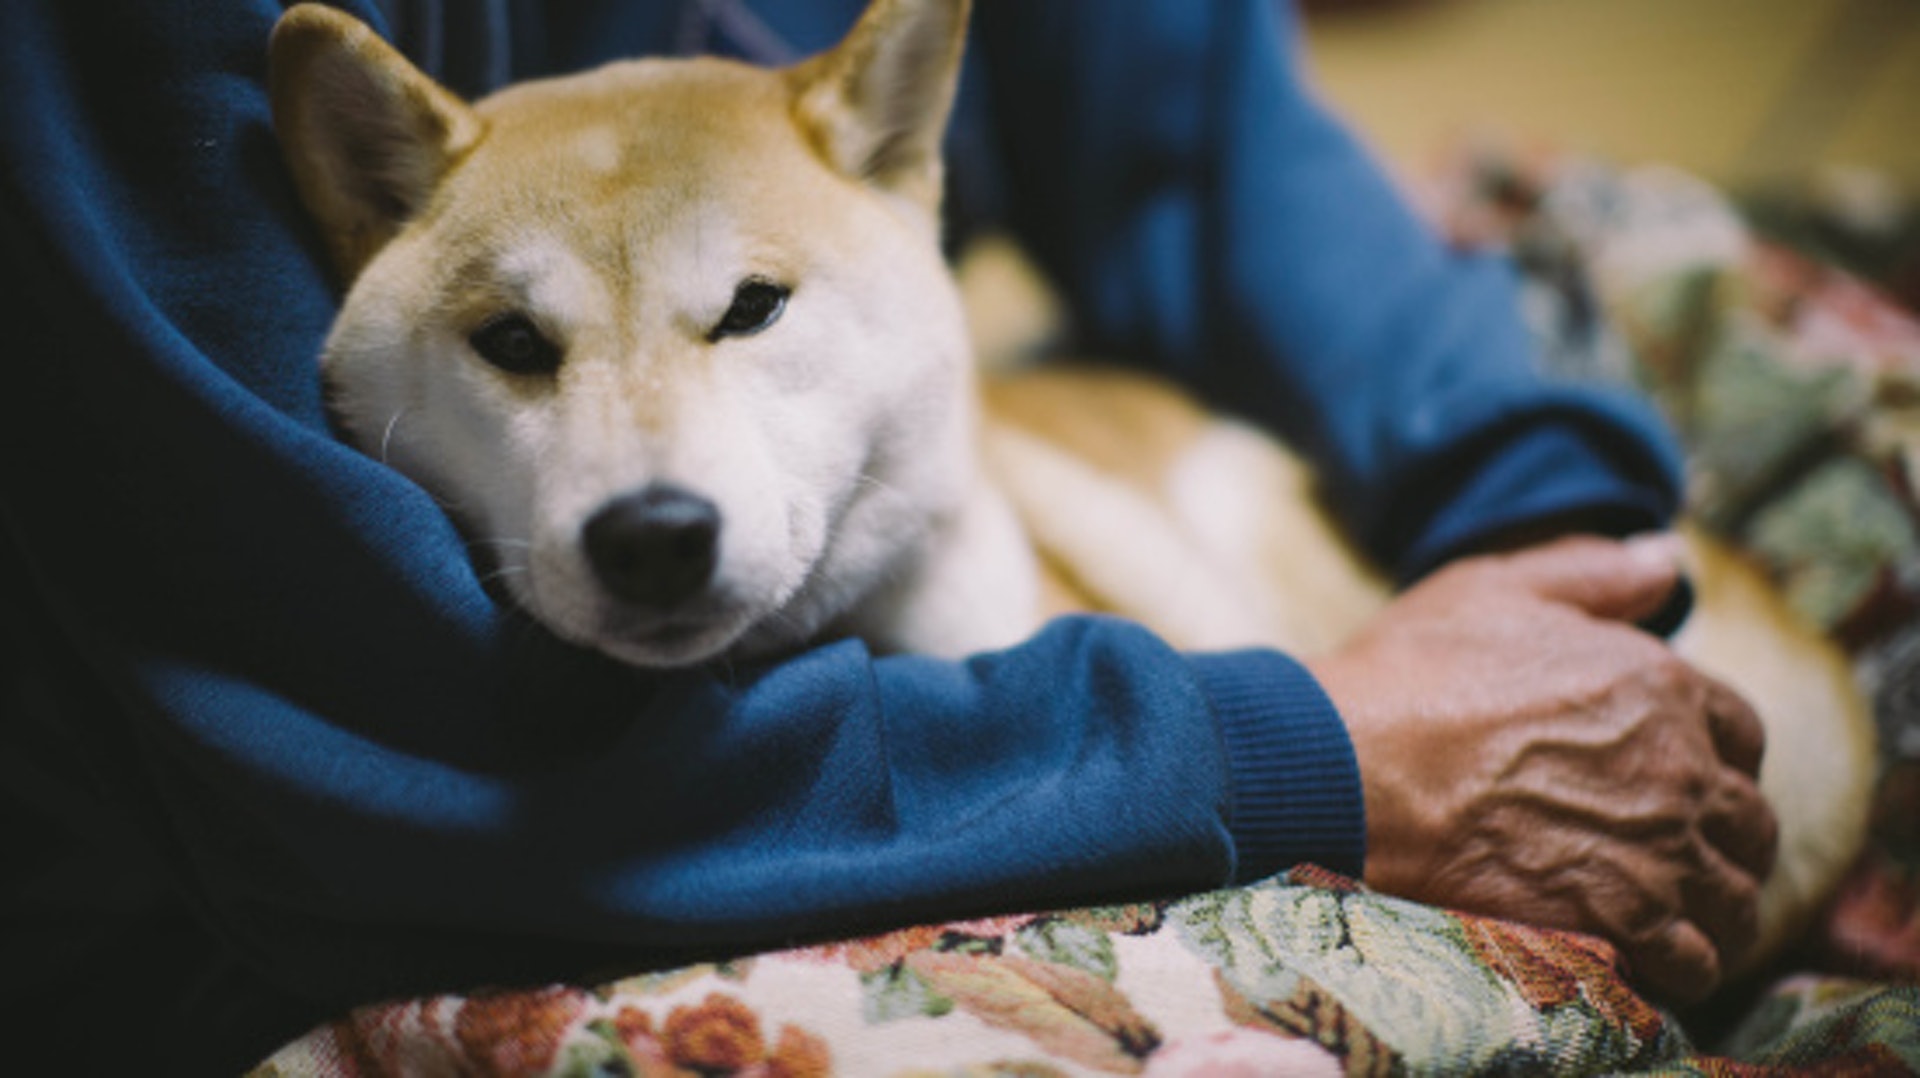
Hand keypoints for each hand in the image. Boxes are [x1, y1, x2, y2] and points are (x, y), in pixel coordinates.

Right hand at [1308, 535, 1776, 1003]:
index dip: (1718, 755)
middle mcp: (1678, 767)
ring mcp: (1657, 848)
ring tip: (1679, 916)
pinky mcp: (1621, 918)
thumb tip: (1664, 556)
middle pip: (1748, 822)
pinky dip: (1688, 964)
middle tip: (1682, 853)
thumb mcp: (1496, 588)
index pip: (1741, 732)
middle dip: (1724, 838)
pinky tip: (1655, 957)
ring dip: (1716, 907)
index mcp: (1660, 683)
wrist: (1349, 766)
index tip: (1686, 775)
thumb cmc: (1411, 673)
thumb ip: (1593, 573)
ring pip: (1736, 897)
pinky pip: (1697, 958)